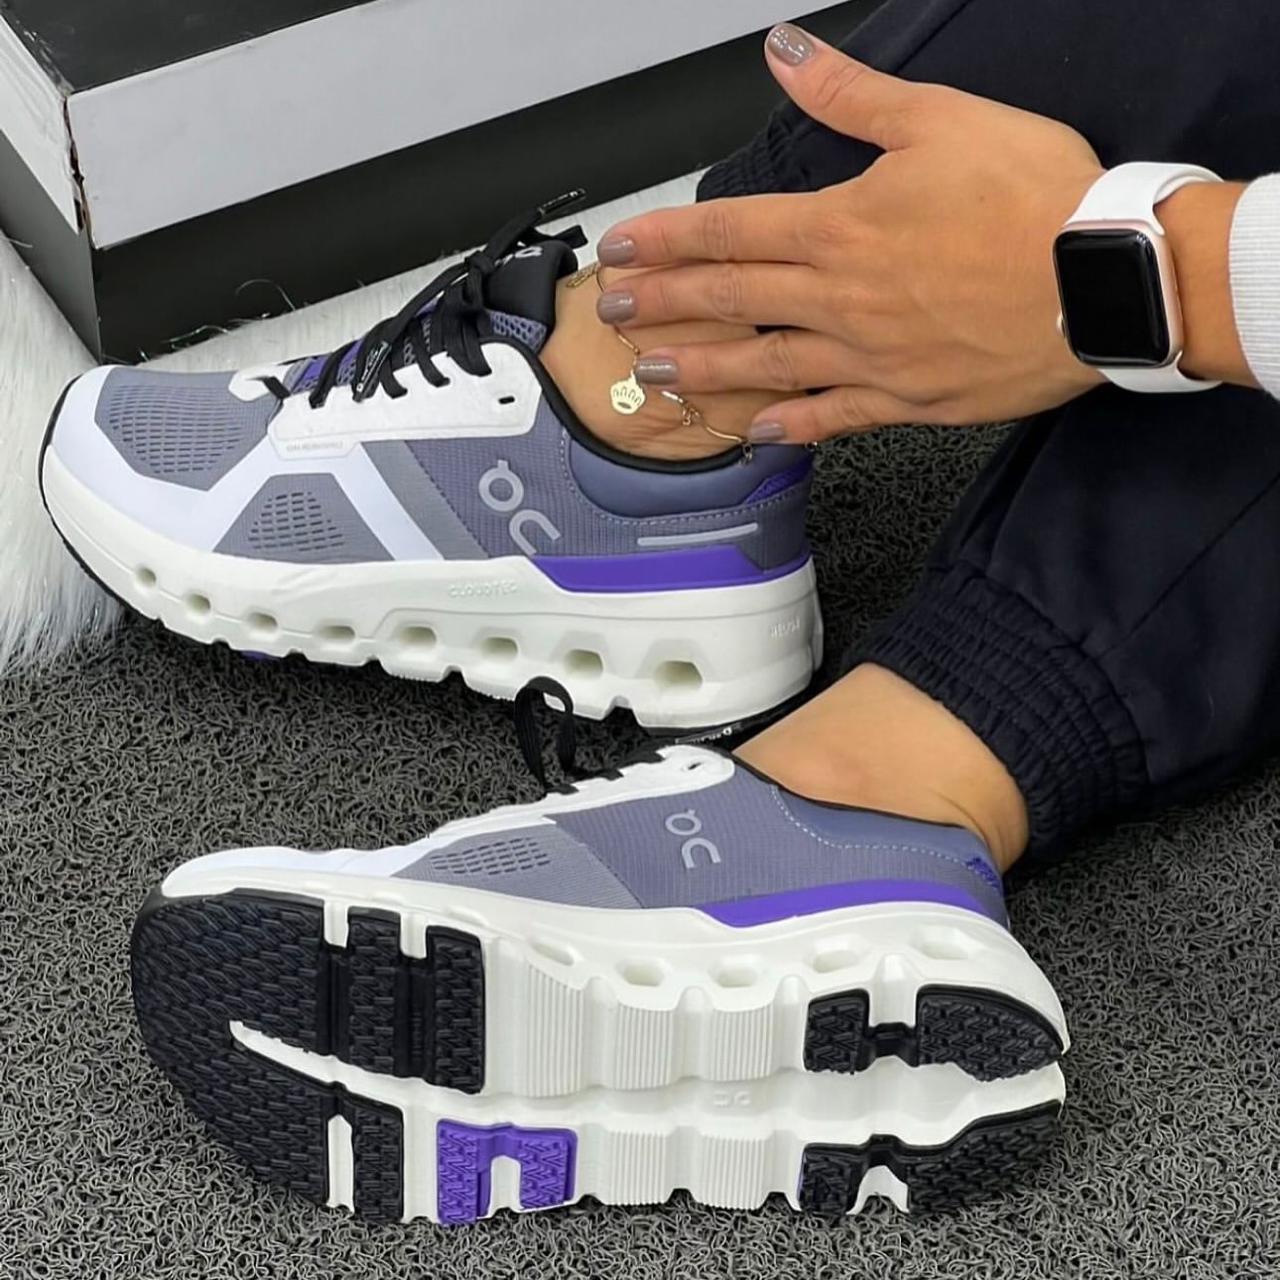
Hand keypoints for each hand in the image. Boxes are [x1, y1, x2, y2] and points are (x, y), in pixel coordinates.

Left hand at [595, 24, 1107, 442]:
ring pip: (765, 364)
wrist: (1107, 278)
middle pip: (730, 301)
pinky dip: (793, 425)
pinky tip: (758, 433)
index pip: (728, 232)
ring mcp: (870, 356)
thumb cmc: (1034, 196)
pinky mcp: (908, 399)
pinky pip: (834, 417)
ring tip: (656, 376)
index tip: (620, 251)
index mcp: (842, 226)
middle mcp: (841, 298)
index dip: (666, 241)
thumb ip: (851, 94)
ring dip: (705, 371)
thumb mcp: (941, 119)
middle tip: (612, 315)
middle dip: (663, 306)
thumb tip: (784, 54)